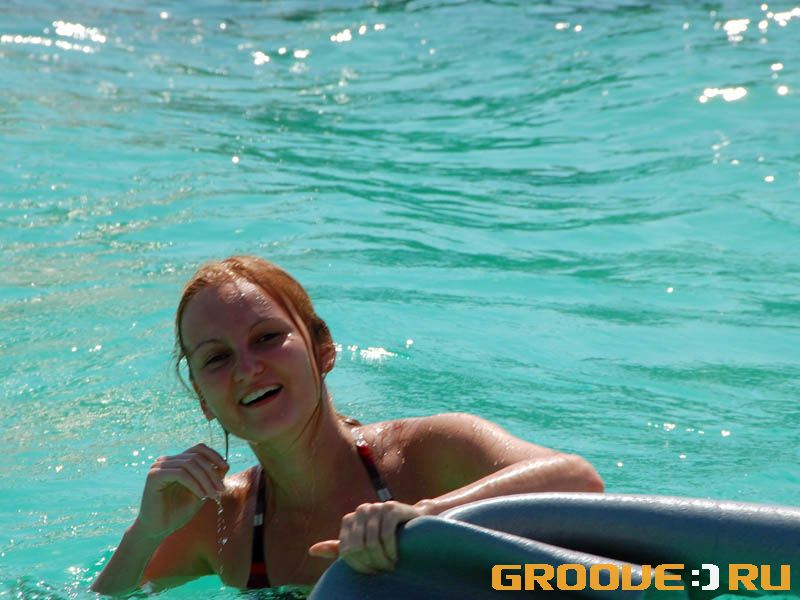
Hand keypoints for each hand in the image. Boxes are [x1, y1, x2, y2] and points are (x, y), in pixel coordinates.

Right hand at [135, 444, 228, 539]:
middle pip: (196, 456)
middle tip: (221, 489)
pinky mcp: (154, 476)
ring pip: (190, 464)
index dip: (215, 456)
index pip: (199, 449)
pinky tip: (202, 495)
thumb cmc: (177, 512)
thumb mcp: (200, 493)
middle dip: (212, 472)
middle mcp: (166, 460)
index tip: (226, 469)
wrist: (157, 530)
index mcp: (176, 461)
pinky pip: (180, 474)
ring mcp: (158, 466)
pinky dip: (195, 484)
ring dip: (206, 480)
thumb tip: (225, 465)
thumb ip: (210, 479)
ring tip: (213, 495)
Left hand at [308, 501, 428, 573]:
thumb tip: (311, 551)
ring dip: (382, 560)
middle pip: (359, 548)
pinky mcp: (392, 507)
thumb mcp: (360, 543)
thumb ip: (338, 548)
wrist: (411, 523)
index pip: (347, 552)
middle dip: (372, 563)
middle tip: (383, 571)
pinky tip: (395, 558)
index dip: (359, 566)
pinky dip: (390, 550)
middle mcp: (361, 510)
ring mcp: (376, 506)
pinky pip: (387, 534)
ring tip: (390, 566)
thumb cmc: (383, 537)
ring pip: (373, 542)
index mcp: (349, 519)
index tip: (371, 573)